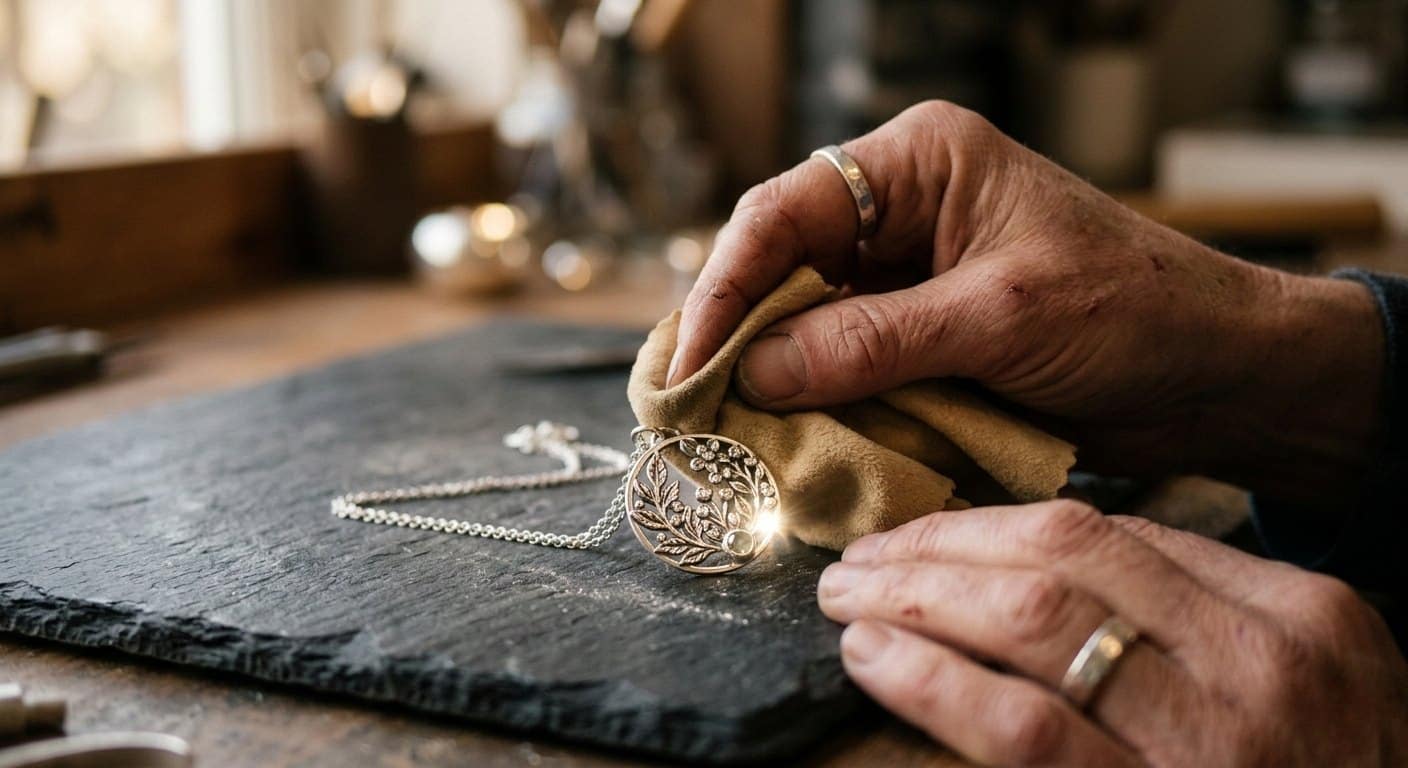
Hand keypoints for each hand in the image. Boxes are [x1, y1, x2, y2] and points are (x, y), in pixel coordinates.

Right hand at [669, 101, 1381, 504]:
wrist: (1220, 375)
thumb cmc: (1133, 313)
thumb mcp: (998, 320)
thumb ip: (872, 342)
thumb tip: (754, 374)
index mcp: (919, 164)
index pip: (785, 212)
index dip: (727, 287)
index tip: (690, 362)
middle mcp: (902, 211)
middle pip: (782, 268)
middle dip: (740, 338)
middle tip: (688, 408)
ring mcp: (909, 277)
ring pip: (806, 324)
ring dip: (774, 380)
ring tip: (725, 436)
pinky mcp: (922, 336)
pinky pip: (846, 367)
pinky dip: (821, 406)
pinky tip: (790, 441)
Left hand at [817, 500, 1407, 766]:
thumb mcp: (1290, 685)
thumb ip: (1189, 619)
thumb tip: (1032, 567)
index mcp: (1300, 614)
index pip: (1112, 534)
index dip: (991, 527)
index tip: (923, 536)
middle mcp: (1263, 662)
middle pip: (1062, 558)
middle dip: (941, 547)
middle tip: (863, 557)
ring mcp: (1217, 739)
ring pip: (1035, 622)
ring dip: (919, 599)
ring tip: (852, 599)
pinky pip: (1026, 730)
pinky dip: (934, 681)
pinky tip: (873, 657)